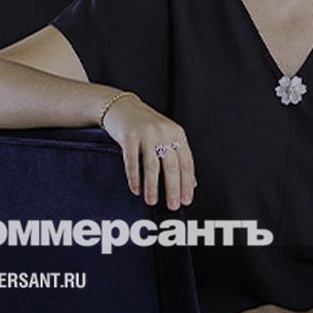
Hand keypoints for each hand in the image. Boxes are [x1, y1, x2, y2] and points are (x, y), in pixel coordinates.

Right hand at [100, 94, 196, 209]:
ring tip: (152, 201)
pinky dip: (134, 178)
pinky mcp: (129, 136)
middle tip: (172, 206)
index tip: (186, 200)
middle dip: (173, 189)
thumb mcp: (166, 135)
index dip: (187, 183)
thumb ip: (177, 155)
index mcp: (177, 133)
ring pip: (152, 166)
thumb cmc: (145, 125)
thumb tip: (191, 183)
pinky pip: (132, 161)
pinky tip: (136, 189)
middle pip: (172, 166)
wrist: (121, 107)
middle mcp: (164, 132)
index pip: (187, 162)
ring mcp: (146, 133)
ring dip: (152, 187)